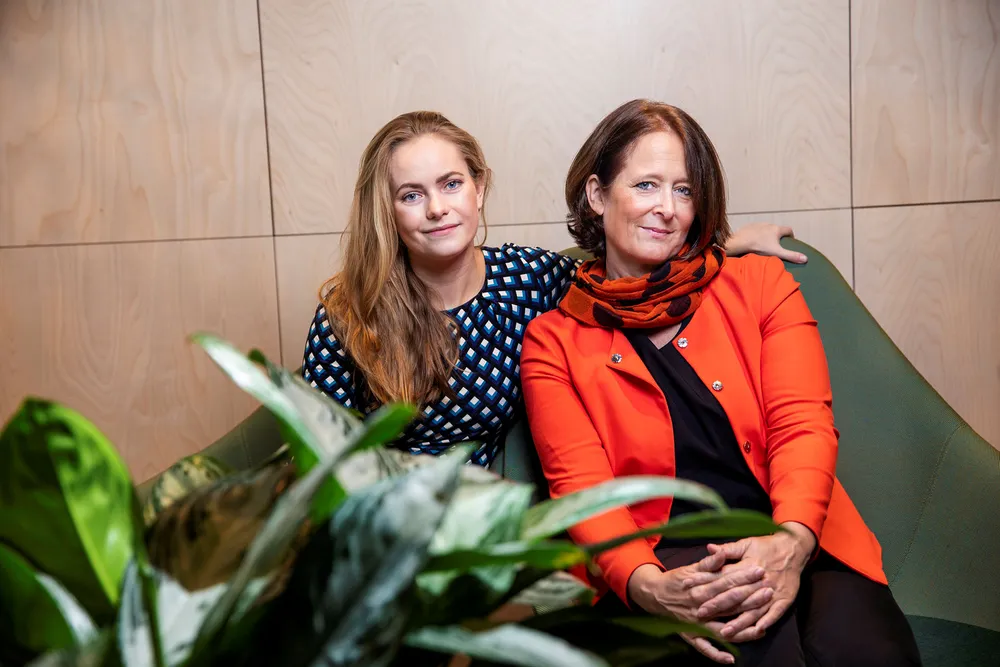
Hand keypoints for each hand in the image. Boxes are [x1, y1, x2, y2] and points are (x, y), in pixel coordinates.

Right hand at [626, 550, 771, 663]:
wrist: (653, 595)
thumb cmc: (675, 580)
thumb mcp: (690, 568)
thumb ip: (708, 562)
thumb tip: (722, 552)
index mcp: (699, 588)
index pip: (726, 582)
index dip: (744, 576)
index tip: (760, 570)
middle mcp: (699, 608)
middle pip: (729, 604)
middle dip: (751, 599)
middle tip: (769, 593)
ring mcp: (696, 624)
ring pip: (722, 629)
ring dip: (742, 630)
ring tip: (761, 629)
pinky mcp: (690, 636)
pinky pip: (704, 648)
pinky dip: (716, 655)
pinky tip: (731, 659)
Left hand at [702, 523, 815, 642]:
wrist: (793, 548)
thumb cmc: (766, 546)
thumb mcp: (746, 543)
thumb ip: (728, 549)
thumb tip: (709, 548)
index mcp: (748, 566)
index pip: (724, 578)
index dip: (707, 585)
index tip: (691, 592)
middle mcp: (759, 581)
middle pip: (736, 597)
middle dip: (718, 607)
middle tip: (700, 615)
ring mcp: (773, 592)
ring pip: (753, 610)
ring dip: (739, 622)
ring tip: (725, 632)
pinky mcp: (784, 599)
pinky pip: (774, 614)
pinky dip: (765, 622)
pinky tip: (755, 632)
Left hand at [725, 222, 807, 263]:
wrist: (740, 241)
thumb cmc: (760, 247)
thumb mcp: (777, 252)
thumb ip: (791, 255)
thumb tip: (806, 259)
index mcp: (777, 229)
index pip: (789, 230)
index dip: (791, 236)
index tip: (790, 242)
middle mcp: (769, 224)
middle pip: (777, 229)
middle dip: (778, 236)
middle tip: (776, 246)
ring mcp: (758, 224)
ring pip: (766, 229)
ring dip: (767, 235)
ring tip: (764, 244)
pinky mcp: (749, 226)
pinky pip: (756, 230)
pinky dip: (757, 234)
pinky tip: (753, 241)